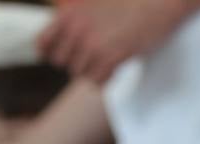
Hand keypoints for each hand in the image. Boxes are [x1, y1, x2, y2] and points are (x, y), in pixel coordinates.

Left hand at [37, 0, 199, 82]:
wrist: (157, 3)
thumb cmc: (129, 1)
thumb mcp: (93, 1)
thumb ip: (74, 15)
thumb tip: (59, 33)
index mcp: (69, 13)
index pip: (42, 43)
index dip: (50, 52)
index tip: (61, 54)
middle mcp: (77, 29)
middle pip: (61, 62)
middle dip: (74, 60)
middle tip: (90, 55)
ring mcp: (94, 44)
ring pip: (79, 73)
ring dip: (91, 69)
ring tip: (105, 59)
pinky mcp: (112, 57)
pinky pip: (97, 80)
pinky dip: (104, 78)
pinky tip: (113, 68)